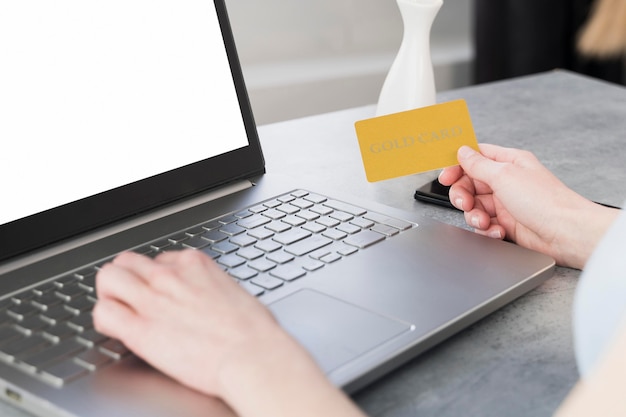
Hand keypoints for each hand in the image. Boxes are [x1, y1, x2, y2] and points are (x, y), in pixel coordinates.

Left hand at [93, 250, 365, 416]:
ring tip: (119, 310)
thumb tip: (210, 295)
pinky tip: (118, 330)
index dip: (157, 278)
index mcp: (195, 264)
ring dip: (110, 293)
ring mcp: (152, 300)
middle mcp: (169, 275)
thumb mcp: (234, 291)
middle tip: (131, 296)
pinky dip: (105, 321)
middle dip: (126, 278)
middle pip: (126, 261)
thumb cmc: (254, 331)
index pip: (159, 259)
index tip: (161, 292)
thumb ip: (212, 286)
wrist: (252, 355)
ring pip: (107, 277)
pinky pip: (103, 313)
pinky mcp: (140, 329)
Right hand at [438, 144, 618, 268]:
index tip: (445, 176)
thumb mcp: (504, 175)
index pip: (474, 157)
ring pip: (474, 206)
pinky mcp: (507, 224)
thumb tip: (462, 152)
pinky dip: (486, 229)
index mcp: (508, 162)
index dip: (457, 166)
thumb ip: (478, 164)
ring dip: (474, 215)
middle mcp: (506, 181)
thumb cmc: (545, 201)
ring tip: (484, 220)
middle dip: (462, 194)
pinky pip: (484, 224)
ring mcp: (506, 203)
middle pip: (469, 184)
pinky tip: (498, 230)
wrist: (566, 233)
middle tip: (464, 202)